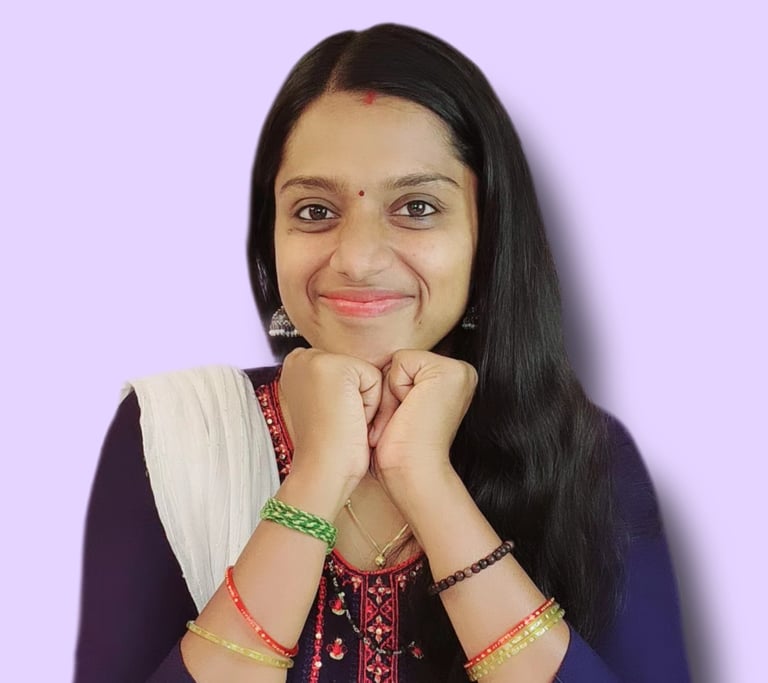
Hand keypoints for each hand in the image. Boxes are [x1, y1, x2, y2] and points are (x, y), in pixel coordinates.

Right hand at [278, 348, 380, 505]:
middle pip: (355, 369)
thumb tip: (354, 379)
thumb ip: (334, 384)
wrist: (321, 470)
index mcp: (295, 366)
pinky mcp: (336, 367)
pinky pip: (375, 379)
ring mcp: (315, 360)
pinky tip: (351, 419)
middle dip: (357, 397)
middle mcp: (300, 358)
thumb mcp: (325, 405)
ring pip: (366, 374)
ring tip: (345, 421)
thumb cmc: (328, 447)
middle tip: (339, 422)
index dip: (348, 397)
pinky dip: (372, 404)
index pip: (344, 368)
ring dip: (366, 402)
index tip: (332, 419)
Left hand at [369, 350, 476, 487]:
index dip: (393, 393)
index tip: (407, 419)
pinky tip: (409, 411)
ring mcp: (459, 370)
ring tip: (406, 418)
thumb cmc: (402, 449)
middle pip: (402, 361)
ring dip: (390, 392)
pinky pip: (399, 361)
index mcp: (454, 380)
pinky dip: (394, 389)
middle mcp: (462, 372)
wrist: (413, 471)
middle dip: (391, 391)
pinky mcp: (447, 370)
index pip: (406, 365)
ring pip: (398, 361)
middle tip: (405, 420)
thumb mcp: (405, 406)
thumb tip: (384, 364)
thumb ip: (404, 382)